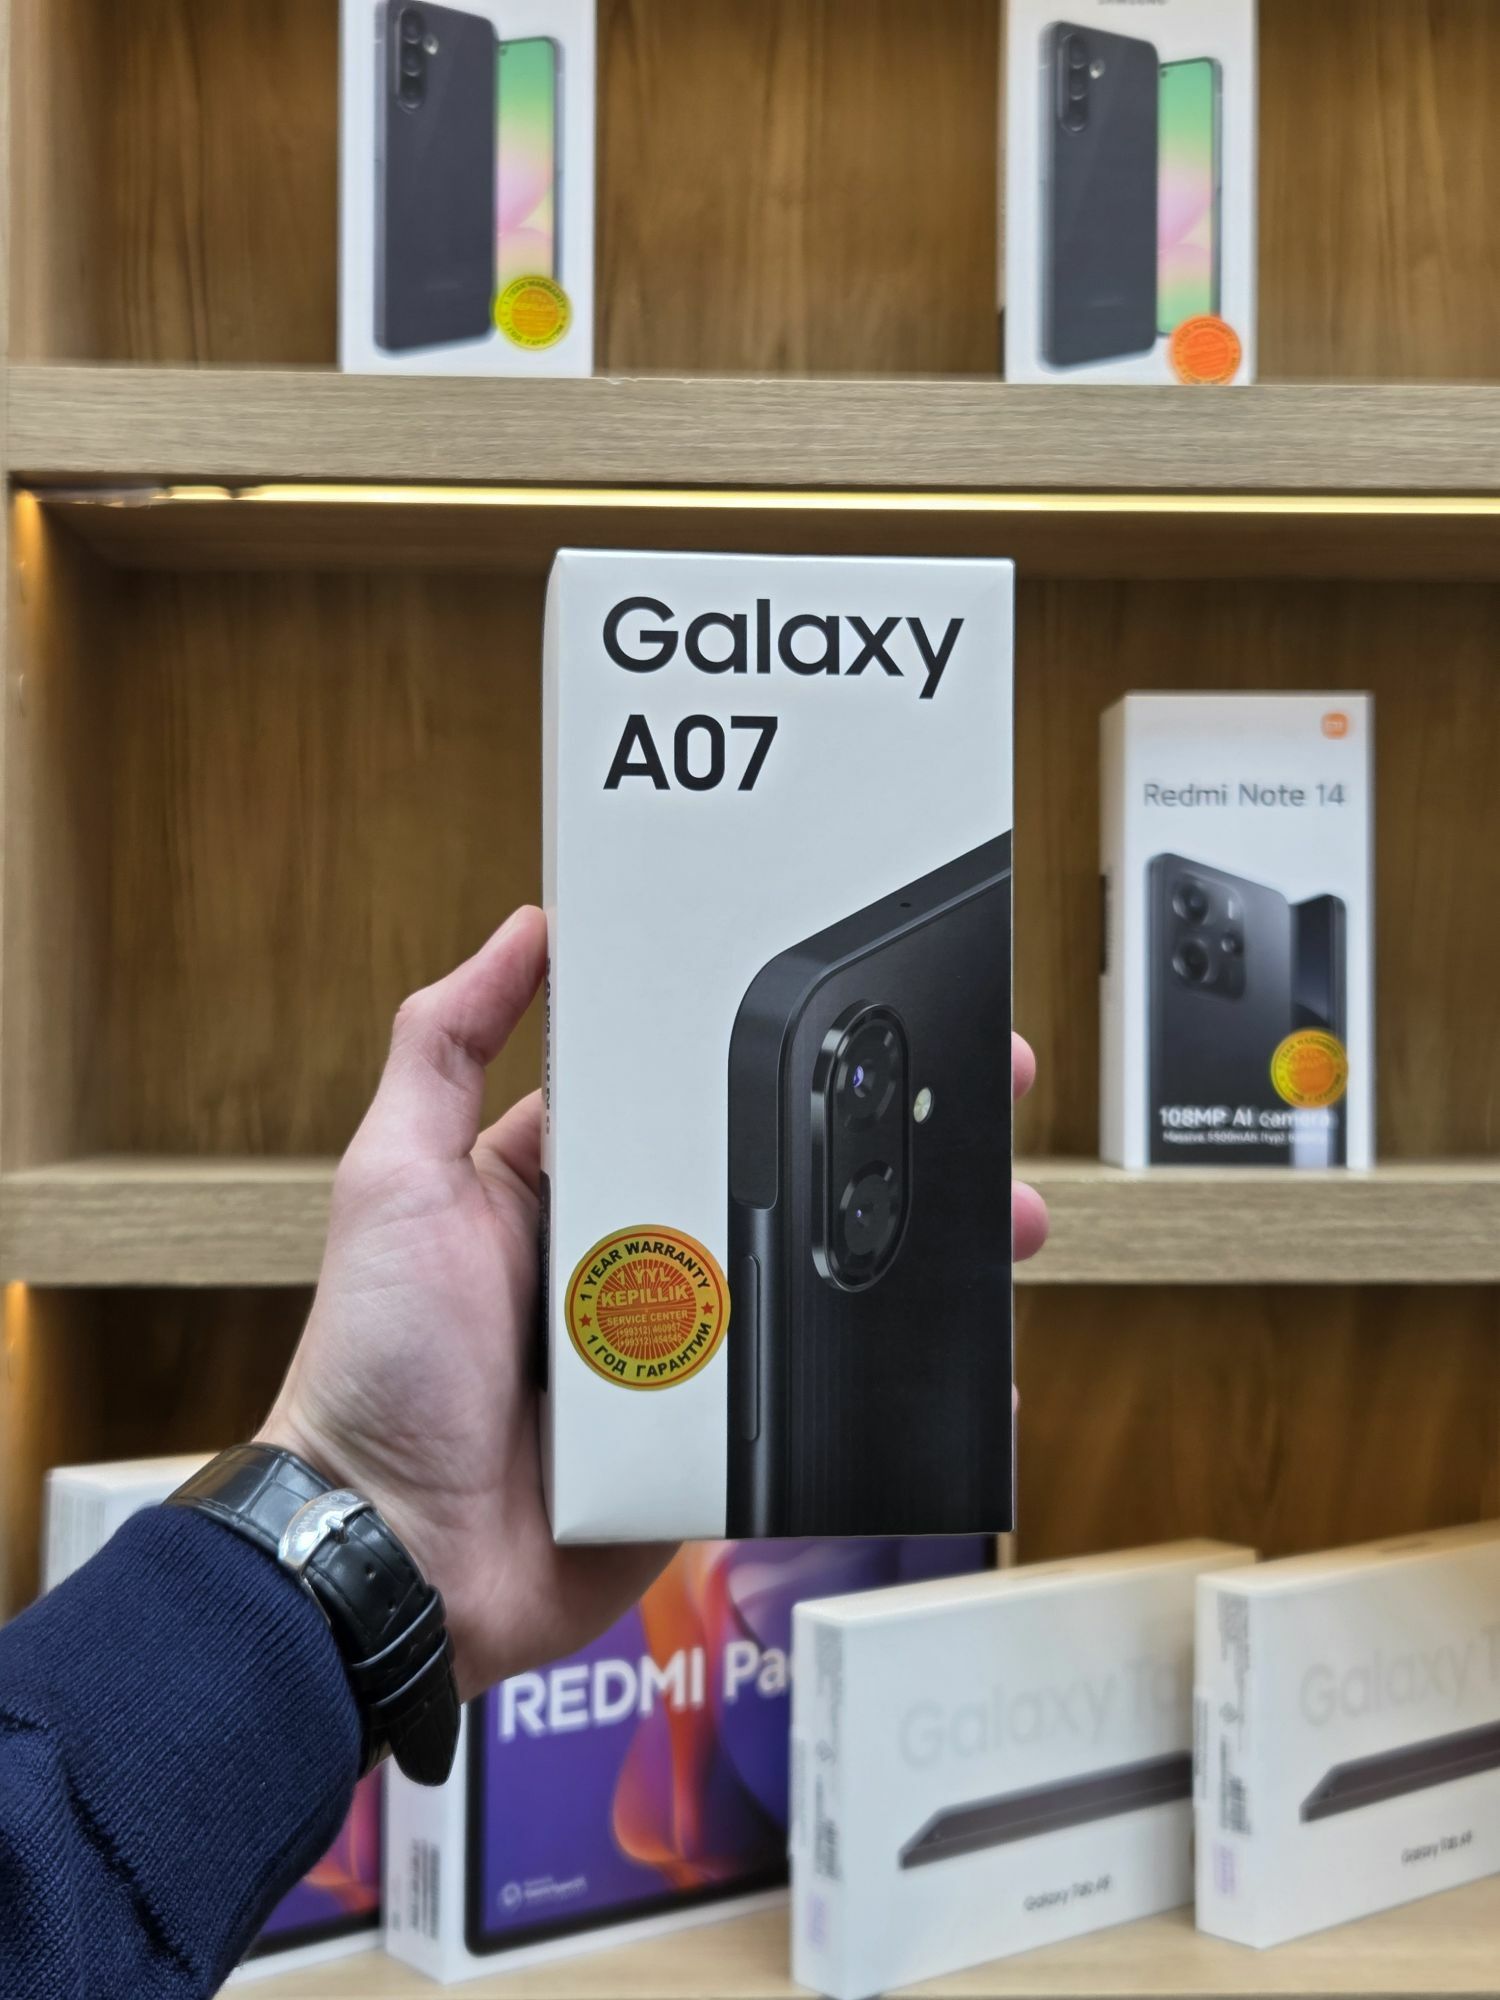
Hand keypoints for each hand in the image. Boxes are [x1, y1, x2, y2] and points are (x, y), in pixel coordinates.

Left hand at [260, 910, 1048, 1700]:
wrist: (397, 1557)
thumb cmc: (375, 1367)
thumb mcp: (394, 1178)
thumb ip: (443, 1049)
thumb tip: (522, 933)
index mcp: (566, 1187)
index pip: (682, 1096)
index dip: (764, 1054)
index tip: (843, 1010)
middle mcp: (629, 1261)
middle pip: (772, 1185)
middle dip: (873, 1146)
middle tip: (973, 1100)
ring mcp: (677, 1352)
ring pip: (808, 1285)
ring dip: (905, 1253)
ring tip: (998, 1219)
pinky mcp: (708, 1439)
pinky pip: (809, 1400)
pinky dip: (882, 1383)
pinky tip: (959, 1356)